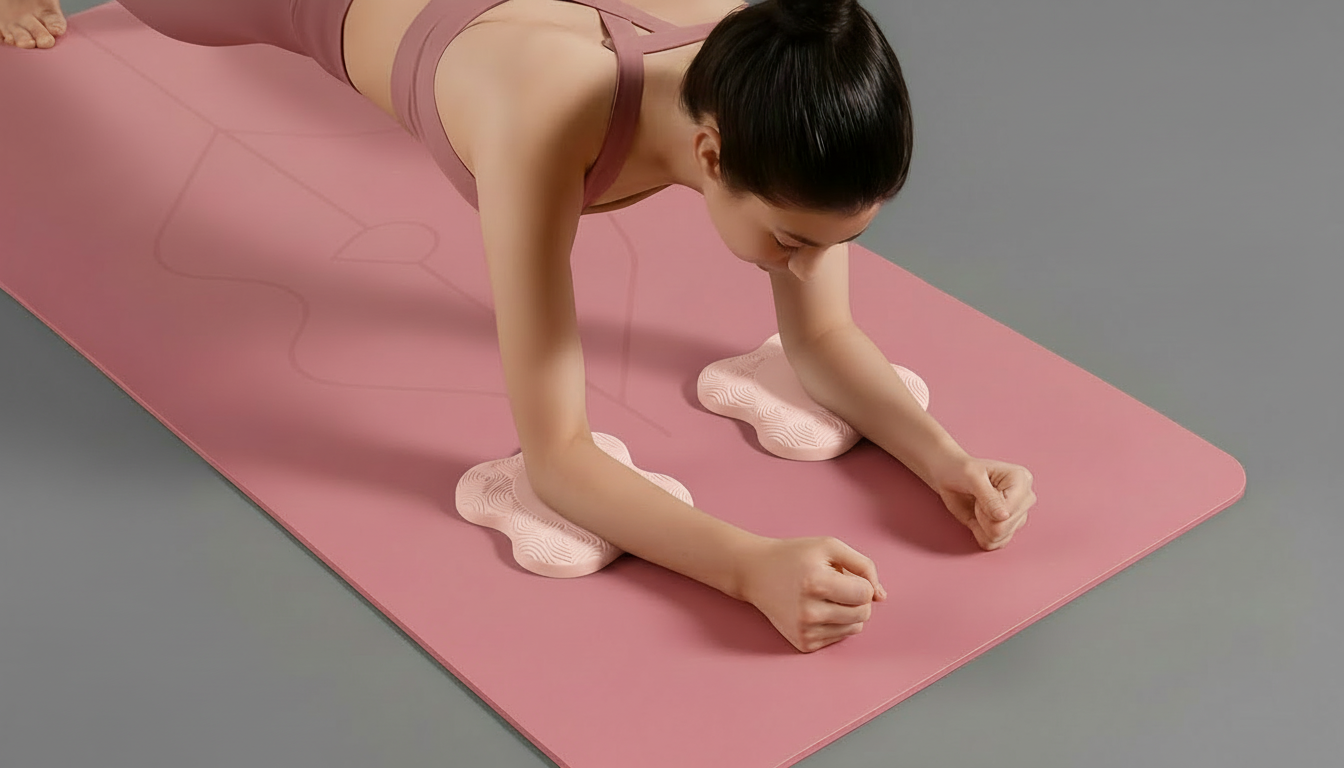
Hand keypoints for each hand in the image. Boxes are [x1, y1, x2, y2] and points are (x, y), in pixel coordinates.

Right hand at [739, 536, 886, 652]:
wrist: (755, 573)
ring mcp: (804, 631)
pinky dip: (834, 623)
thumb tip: (882, 597)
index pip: (865, 594)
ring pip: (854, 628)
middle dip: (856, 598)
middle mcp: (809, 611)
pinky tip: (815, 609)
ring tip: (825, 597)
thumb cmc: (795, 557)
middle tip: (835, 585)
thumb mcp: (829, 547)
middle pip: (863, 614)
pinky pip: (839, 637)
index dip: (861, 582)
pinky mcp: (803, 644)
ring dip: (848, 612)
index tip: (843, 574)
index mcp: (815, 583)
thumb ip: (864, 565)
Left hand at [931, 455, 1035, 550]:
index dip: (985, 510)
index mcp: (1021, 480)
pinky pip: (996, 544)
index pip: (1008, 513)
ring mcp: (1018, 514)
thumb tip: (1004, 517)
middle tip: (977, 501)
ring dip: (981, 526)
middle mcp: (1025, 498)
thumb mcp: (971, 477)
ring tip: (978, 507)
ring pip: (1001, 538)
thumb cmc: (961, 471)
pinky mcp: (1008, 527)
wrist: (951, 476)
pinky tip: (978, 519)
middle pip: (1005, 528)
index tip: (979, 495)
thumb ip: (988, 497)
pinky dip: (981, 534)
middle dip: (983, 518)